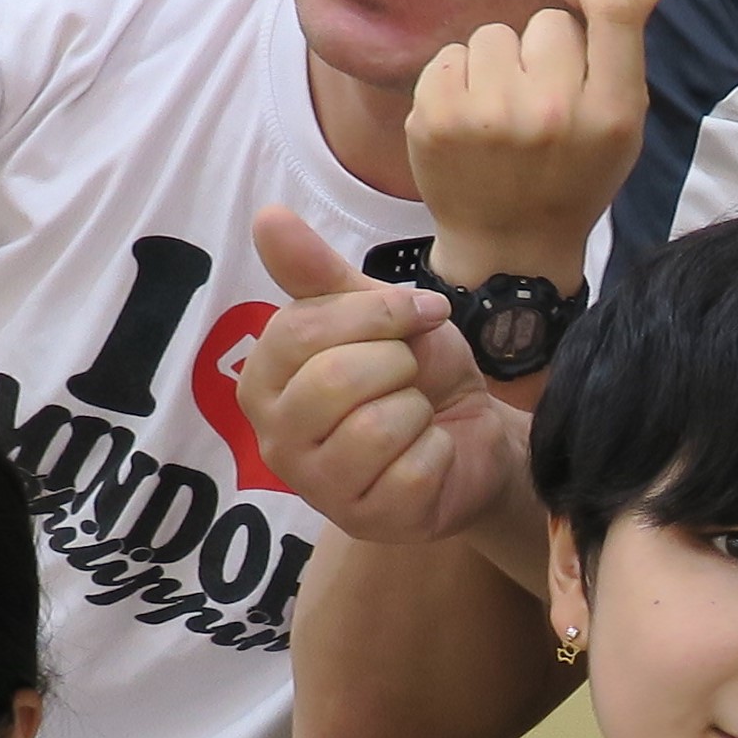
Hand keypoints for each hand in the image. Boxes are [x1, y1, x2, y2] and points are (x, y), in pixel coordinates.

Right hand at [236, 207, 528, 544]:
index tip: (419, 314)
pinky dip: (439, 452)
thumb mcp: (376, 314)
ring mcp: (318, 488)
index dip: (378, 312)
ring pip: (378, 426)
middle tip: (411, 377)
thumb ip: (321, 274)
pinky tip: (430, 455)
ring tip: (417, 417)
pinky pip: (413, 469)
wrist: (475, 436)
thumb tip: (267, 215)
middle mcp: (274, 438)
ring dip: (420, 411)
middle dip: (400, 365)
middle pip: (338, 378)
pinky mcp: (367, 522)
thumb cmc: (416, 375)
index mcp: (262, 380)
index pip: (304, 328)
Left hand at [415, 0, 663, 287]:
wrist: (509, 247)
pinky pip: (451, 55)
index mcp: (610, 113)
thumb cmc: (573, 174)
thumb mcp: (619, 118)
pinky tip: (470, 118)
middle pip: (548, 22)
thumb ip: (628, 41)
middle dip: (544, 50)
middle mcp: (552, 112)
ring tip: (503, 111)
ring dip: (498, 64)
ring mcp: (489, 117)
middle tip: (542, 100)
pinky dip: (459, 80)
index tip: (579, 3)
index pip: (609, 8)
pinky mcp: (437, 119)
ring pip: (494, 35)